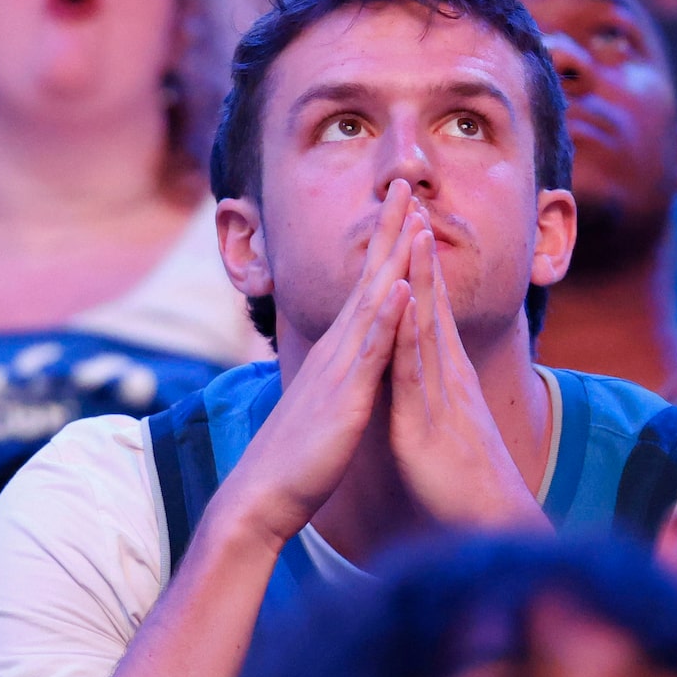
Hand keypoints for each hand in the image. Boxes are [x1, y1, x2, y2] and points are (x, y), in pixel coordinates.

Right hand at [212, 184, 418, 548]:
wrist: (264, 495)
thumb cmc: (299, 455)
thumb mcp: (330, 401)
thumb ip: (344, 372)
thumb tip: (356, 354)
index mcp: (341, 350)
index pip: (369, 284)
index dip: (387, 242)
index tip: (405, 203)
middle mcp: (338, 348)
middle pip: (370, 276)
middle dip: (391, 227)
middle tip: (409, 181)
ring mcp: (341, 368)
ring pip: (372, 301)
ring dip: (393, 256)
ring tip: (411, 214)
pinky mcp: (346, 396)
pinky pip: (370, 351)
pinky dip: (386, 317)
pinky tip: (402, 288)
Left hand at [387, 221, 551, 529]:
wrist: (491, 525)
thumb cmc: (465, 482)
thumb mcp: (444, 429)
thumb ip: (434, 398)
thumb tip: (425, 379)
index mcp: (446, 376)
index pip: (430, 310)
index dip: (419, 266)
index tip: (408, 223)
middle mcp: (448, 376)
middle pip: (432, 304)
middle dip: (420, 252)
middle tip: (411, 201)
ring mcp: (441, 395)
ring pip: (428, 327)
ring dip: (421, 279)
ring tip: (413, 232)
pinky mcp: (428, 421)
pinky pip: (416, 372)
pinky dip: (410, 334)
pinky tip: (404, 305)